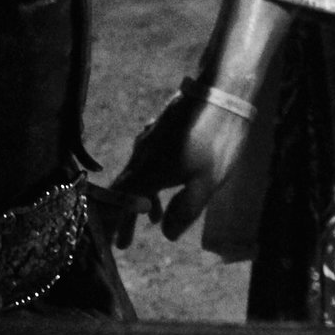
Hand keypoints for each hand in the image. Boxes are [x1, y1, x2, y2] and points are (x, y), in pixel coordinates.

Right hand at [107, 81, 255, 243]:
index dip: (116, 224)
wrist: (220, 91)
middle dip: (125, 216)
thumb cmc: (215, 140)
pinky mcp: (161, 130)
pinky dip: (153, 180)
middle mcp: (142, 155)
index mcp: (148, 171)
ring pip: (139, 175)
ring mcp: (150, 140)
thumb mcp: (205, 183)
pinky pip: (149, 162)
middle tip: (124, 241)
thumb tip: (167, 234)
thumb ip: (185, 211)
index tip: (114, 243)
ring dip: (143, 199)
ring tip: (154, 220)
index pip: (122, 203)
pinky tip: (168, 185)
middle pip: (126, 190)